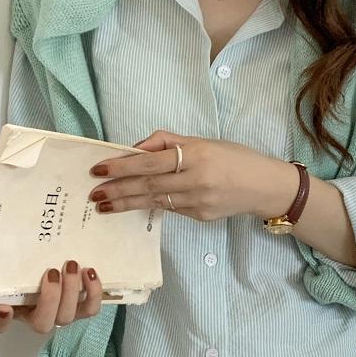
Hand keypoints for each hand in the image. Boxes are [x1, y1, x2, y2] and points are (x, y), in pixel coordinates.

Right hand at [0, 262, 102, 333]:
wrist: (52, 266)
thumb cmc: (33, 271)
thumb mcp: (14, 272)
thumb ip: (3, 281)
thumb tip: (3, 307)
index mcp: (16, 310)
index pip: (0, 325)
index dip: (1, 320)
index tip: (4, 307)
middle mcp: (39, 318)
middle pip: (43, 322)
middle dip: (49, 298)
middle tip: (51, 271)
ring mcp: (62, 315)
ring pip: (68, 316)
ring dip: (71, 292)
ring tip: (71, 266)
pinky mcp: (82, 308)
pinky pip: (90, 308)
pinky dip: (94, 292)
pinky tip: (89, 271)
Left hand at [89, 134, 296, 223]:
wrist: (263, 185)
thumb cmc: (233, 156)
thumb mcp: (202, 139)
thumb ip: (168, 141)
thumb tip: (138, 148)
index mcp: (195, 155)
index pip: (150, 163)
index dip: (123, 166)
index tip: (99, 168)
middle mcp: (194, 180)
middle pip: (148, 186)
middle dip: (117, 190)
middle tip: (93, 194)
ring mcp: (197, 202)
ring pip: (154, 202)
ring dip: (126, 204)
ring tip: (103, 206)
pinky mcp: (199, 217)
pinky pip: (169, 209)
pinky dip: (149, 206)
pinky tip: (131, 206)